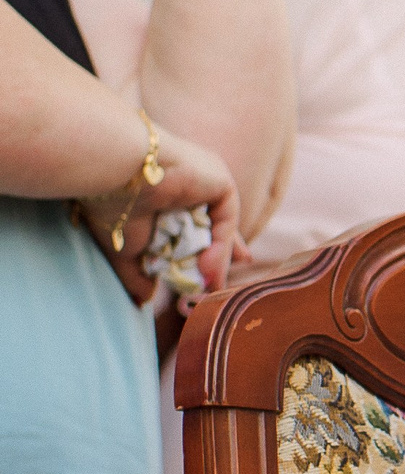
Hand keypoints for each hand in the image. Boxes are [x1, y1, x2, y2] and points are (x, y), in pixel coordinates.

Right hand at [77, 124, 243, 303]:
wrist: (112, 171)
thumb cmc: (109, 205)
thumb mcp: (123, 250)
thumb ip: (137, 275)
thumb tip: (144, 303)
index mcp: (165, 194)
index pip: (192, 225)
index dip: (205, 250)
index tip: (210, 275)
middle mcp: (190, 184)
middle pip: (214, 226)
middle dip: (221, 255)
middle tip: (218, 285)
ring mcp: (207, 179)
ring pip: (220, 227)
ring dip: (217, 260)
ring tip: (207, 289)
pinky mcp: (220, 179)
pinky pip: (227, 219)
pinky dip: (221, 245)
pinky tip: (209, 269)